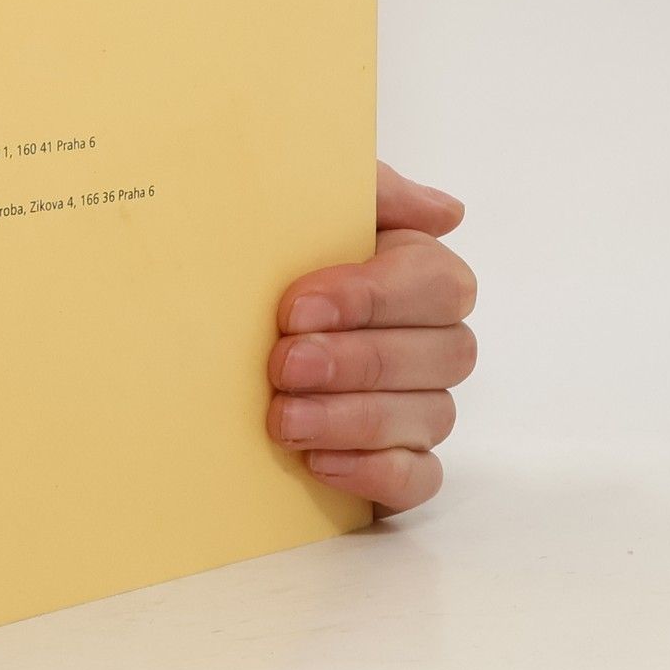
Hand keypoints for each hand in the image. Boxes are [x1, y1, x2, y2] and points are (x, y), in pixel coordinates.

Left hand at [267, 161, 475, 513]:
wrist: (221, 316)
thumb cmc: (278, 253)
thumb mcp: (308, 203)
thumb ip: (373, 191)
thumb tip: (447, 213)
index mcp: (421, 270)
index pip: (435, 283)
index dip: (369, 298)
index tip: (293, 308)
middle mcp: (436, 338)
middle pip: (442, 354)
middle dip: (356, 362)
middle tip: (283, 365)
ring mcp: (424, 404)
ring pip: (429, 416)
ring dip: (352, 419)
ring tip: (283, 418)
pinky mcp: (403, 462)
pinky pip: (419, 479)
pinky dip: (373, 472)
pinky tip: (317, 461)